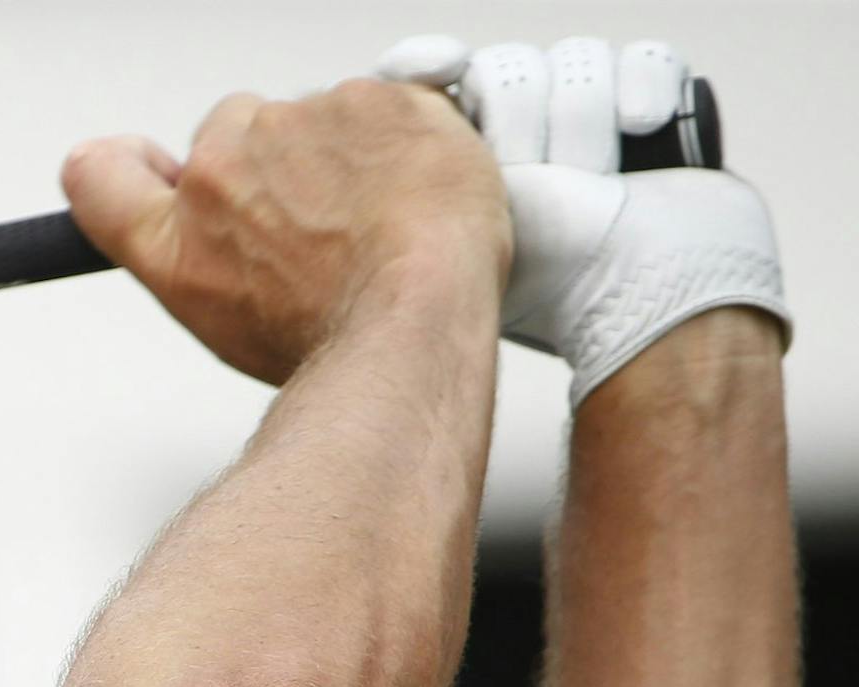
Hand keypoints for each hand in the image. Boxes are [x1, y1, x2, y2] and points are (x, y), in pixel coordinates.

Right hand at [61, 79, 508, 384]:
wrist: (416, 315)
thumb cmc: (335, 337)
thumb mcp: (231, 330)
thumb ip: (202, 265)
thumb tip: (216, 248)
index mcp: (177, 235)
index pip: (100, 175)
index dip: (129, 168)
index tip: (160, 174)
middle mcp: (221, 167)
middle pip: (231, 133)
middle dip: (273, 164)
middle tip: (321, 222)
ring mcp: (294, 124)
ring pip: (314, 119)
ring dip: (344, 156)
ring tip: (378, 222)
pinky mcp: (366, 98)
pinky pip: (382, 107)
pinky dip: (400, 142)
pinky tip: (414, 195)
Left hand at [378, 35, 791, 404]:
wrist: (641, 296)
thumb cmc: (549, 285)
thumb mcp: (458, 244)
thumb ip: (411, 199)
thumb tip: (362, 152)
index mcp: (470, 156)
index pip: (438, 82)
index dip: (430, 63)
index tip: (442, 68)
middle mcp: (526, 128)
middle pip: (508, 70)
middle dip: (525, 120)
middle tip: (539, 172)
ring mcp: (590, 115)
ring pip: (573, 63)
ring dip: (584, 120)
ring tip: (593, 175)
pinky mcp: (654, 106)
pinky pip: (642, 62)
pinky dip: (644, 87)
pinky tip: (639, 125)